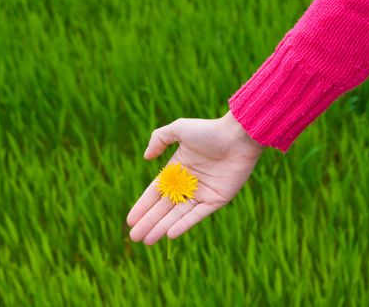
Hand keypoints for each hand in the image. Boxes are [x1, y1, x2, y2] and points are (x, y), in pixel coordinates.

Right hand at [126, 111, 264, 244]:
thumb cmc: (209, 131)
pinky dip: (184, 225)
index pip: (156, 192)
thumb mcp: (179, 129)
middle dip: (148, 222)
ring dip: (162, 227)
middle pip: (164, 207)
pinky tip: (169, 234)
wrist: (238, 136)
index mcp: (177, 169)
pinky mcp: (217, 200)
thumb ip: (159, 139)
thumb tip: (146, 157)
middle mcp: (188, 183)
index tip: (130, 219)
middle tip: (134, 237)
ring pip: (178, 214)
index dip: (143, 206)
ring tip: (147, 241)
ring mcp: (202, 193)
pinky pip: (197, 215)